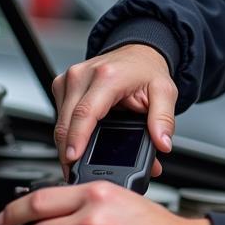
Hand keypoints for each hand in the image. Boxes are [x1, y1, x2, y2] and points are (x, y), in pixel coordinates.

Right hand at [53, 44, 176, 173]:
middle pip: (66, 121)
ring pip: (60, 121)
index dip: (77, 139)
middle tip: (78, 172)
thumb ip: (163, 119)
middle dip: (70, 151)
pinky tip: (80, 140)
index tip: (73, 159)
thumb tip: (162, 143)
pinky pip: (60, 115)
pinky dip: (68, 131)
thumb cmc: (147, 71)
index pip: (85, 113)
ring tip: (82, 158)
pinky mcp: (63, 84)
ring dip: (68, 143)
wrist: (138, 52)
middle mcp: (83, 75)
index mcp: (107, 77)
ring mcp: (69, 79)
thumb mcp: (164, 92)